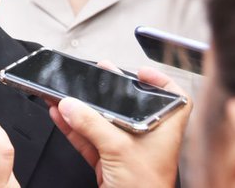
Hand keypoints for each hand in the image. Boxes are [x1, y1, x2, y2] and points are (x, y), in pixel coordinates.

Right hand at [49, 66, 190, 187]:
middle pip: (130, 106)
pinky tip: (60, 116)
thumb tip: (71, 105)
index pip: (175, 99)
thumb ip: (92, 124)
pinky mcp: (108, 163)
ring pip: (103, 122)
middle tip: (99, 75)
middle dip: (111, 91)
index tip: (142, 72)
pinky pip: (88, 139)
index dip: (161, 82)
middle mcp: (147, 138)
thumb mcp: (119, 149)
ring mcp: (127, 151)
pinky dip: (73, 128)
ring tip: (68, 94)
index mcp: (163, 130)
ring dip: (83, 109)